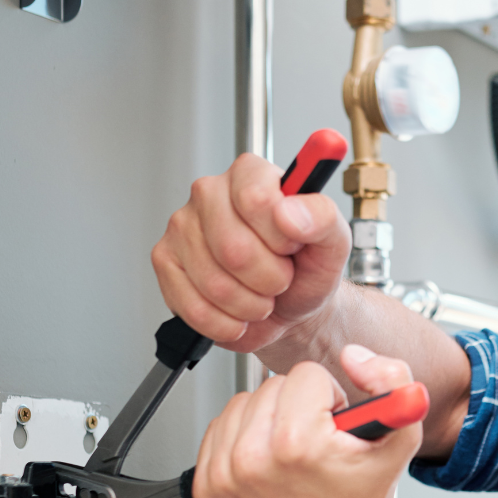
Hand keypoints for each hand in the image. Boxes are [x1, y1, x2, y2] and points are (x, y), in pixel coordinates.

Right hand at [151, 153, 351, 353]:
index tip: (292, 246)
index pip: (255, 200)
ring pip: (214, 284)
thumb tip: (289, 211)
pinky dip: (225, 322)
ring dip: (249, 305)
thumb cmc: (306, 269)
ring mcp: (182, 227)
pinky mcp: (165, 262)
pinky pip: (193, 307)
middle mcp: (209, 193)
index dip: (280, 238)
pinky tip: (238, 313)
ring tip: (261, 296)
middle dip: (268, 279)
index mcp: (250, 174)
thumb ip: (322, 217)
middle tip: (279, 278)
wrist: (290, 308)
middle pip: (233, 249)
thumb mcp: (333, 243)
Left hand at [190, 346, 421, 497]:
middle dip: (298, 407)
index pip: (305, 375)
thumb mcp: (402, 437)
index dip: (328, 398)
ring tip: (291, 453)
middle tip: (316, 443)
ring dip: (267, 420)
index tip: (333, 428)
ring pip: (242, 403)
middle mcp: (253, 458)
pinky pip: (218, 430)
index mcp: (296, 442)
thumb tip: (354, 356)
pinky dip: (242, 440)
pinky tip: (267, 463)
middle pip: (271, 386)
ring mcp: (225, 475)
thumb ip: (392, 379)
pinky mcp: (208, 486)